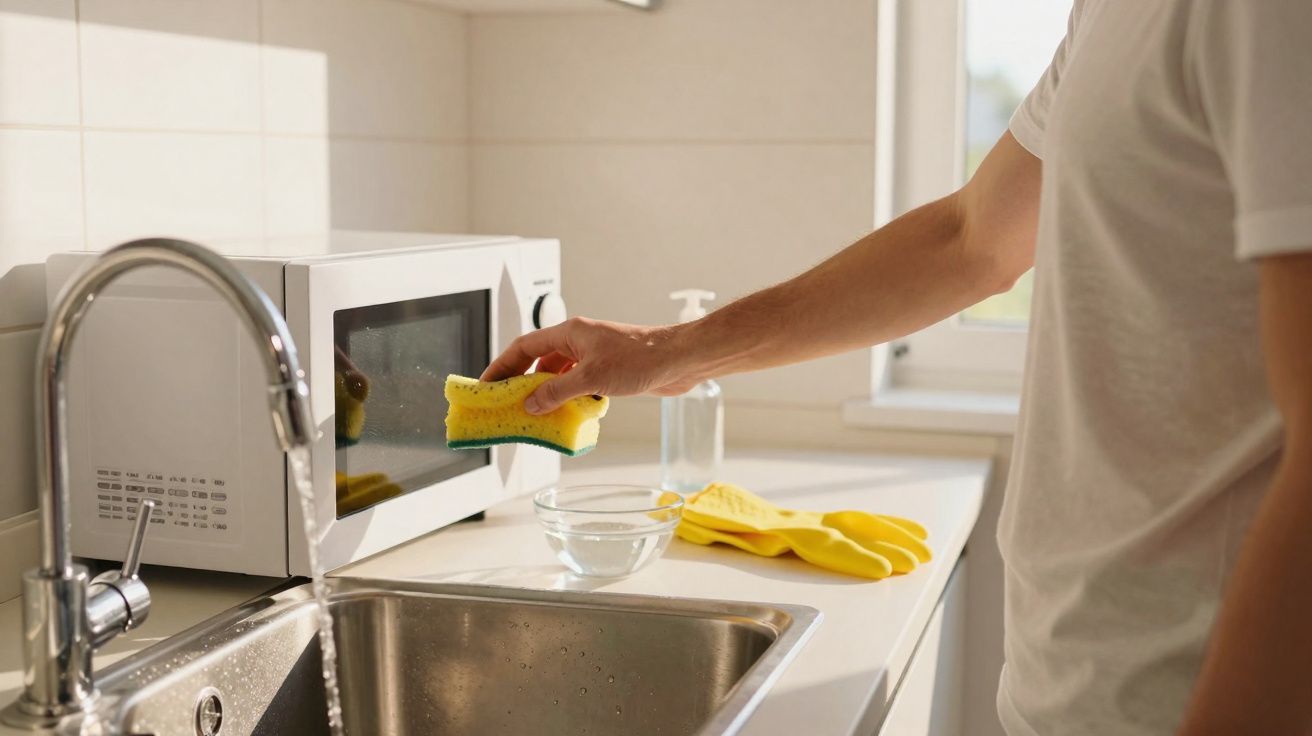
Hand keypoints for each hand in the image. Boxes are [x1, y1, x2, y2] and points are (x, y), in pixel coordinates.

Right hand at [481, 317, 700, 413]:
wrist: (679, 361)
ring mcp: (594, 356)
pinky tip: (571, 415)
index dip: (502, 365)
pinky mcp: (609, 371)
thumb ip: (558, 392)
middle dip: (523, 383)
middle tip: (508, 404)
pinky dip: (571, 399)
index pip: (524, 346)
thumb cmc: (641, 358)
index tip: (488, 384)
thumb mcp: (592, 378)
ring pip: (560, 375)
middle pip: (539, 361)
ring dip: (549, 394)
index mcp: (570, 333)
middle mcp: (580, 341)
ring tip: (536, 415)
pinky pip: (579, 385)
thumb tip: (531, 404)